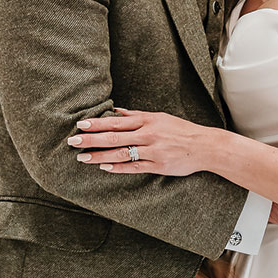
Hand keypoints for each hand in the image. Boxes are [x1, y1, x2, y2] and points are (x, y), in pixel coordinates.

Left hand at [67, 109, 215, 176]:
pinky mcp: (157, 165)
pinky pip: (134, 167)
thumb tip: (115, 110)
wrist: (204, 146)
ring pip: (121, 153)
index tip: (80, 125)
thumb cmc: (180, 130)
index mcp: (147, 120)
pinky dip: (118, 167)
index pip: (116, 121)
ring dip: (100, 156)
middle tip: (73, 142)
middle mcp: (148, 134)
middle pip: (114, 136)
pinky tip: (104, 167)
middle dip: (92, 139)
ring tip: (83, 158)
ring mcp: (152, 150)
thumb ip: (136, 115)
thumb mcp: (159, 117)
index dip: (97, 123)